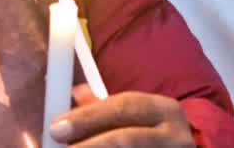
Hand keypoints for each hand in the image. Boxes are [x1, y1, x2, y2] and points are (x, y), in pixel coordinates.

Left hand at [48, 90, 195, 146]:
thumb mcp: (136, 117)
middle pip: (126, 139)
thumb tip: (75, 92)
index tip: (56, 127)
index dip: (88, 117)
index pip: (124, 106)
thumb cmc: (151, 136)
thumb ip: (104, 107)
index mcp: (166, 110)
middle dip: (90, 145)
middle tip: (60, 146)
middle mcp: (176, 136)